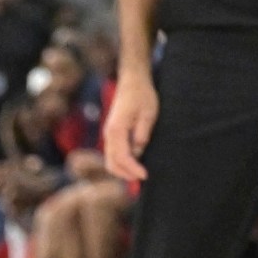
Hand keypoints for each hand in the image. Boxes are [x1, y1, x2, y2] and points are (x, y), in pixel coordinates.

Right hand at [104, 63, 158, 182]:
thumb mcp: (148, 113)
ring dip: (123, 171)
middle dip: (126, 174)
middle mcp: (108, 134)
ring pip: (110, 161)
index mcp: (116, 129)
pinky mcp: (112, 133)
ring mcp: (109, 134)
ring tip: (139, 173)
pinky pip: (113, 154)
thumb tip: (138, 151)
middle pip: (112, 164)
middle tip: (144, 177)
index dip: (133, 169)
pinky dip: (121, 163)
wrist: (132, 80)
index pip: (122, 157)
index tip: (145, 175)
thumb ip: (142, 133)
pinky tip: (135, 163)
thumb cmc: (142, 95)